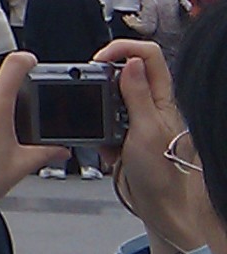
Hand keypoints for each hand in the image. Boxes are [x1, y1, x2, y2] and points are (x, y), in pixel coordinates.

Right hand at [96, 37, 214, 253]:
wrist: (159, 204)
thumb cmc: (162, 173)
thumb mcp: (145, 130)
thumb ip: (137, 94)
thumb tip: (131, 62)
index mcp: (163, 97)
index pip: (148, 55)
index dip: (123, 49)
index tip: (100, 60)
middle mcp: (153, 103)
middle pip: (127, 70)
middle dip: (104, 81)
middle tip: (91, 90)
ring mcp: (139, 117)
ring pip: (112, 96)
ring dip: (100, 110)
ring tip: (101, 127)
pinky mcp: (127, 133)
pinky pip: (106, 122)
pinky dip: (100, 132)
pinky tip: (107, 147)